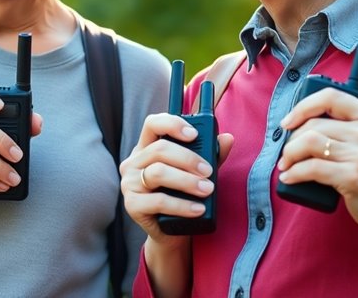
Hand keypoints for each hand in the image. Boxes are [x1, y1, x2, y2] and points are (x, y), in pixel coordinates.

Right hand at [119, 113, 233, 241]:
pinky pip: (158, 201)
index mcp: (147, 148)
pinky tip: (198, 209)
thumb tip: (228, 138)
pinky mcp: (132, 205)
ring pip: (157, 173)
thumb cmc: (183, 196)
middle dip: (188, 159)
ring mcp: (129, 183)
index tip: (194, 135)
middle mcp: (134, 162)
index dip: (172, 124)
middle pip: (159, 149)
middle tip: (209, 172)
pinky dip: (182, 205)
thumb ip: (211, 155)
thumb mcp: (198, 172)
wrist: (172, 232)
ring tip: (207, 190)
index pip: (152, 124)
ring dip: (187, 181)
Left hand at [277, 88, 357, 255]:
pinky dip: (294, 173)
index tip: (287, 122)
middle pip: (314, 124)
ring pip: (309, 143)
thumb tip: (295, 123)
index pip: (330, 97)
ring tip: (286, 164)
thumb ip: (343, 125)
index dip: (303, 107)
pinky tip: (288, 177)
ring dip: (289, 154)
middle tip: (286, 153)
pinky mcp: (353, 177)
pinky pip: (311, 168)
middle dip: (291, 139)